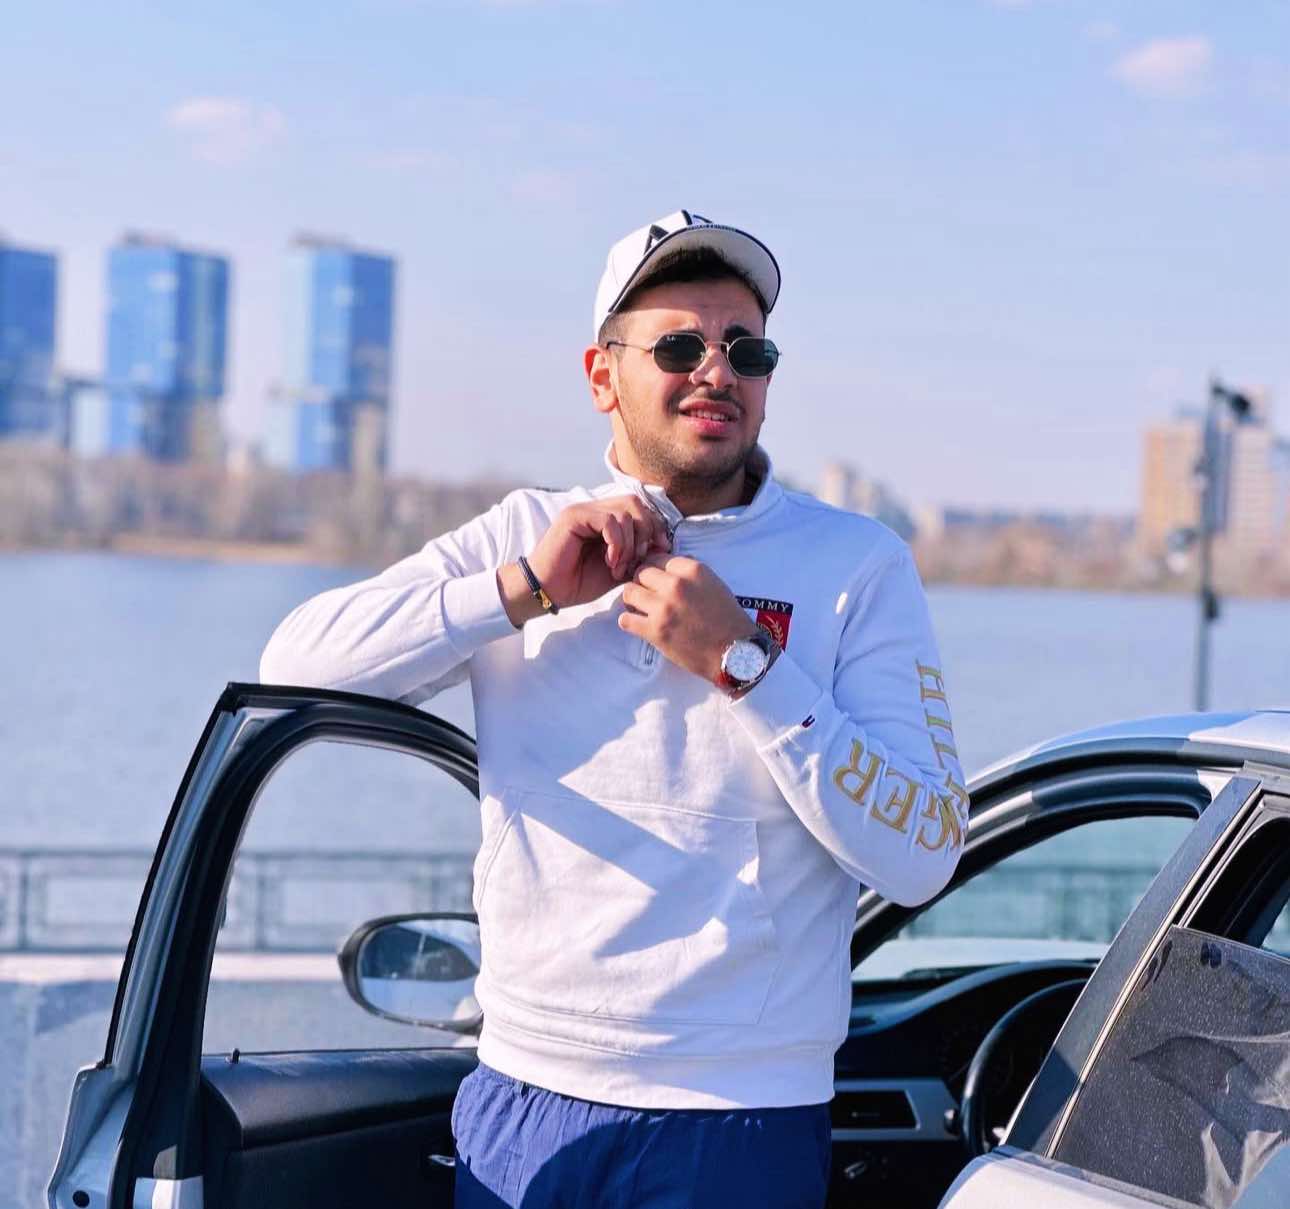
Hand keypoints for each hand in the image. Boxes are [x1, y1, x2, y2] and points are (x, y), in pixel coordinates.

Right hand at [499, 496, 671, 625]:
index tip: (661, 549)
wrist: (548, 591)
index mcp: (605, 519)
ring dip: (630, 542)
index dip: (655, 526)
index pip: (639, 507)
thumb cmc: (578, 582)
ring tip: (619, 566)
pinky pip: (608, 520)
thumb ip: (637, 555)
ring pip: (624, 511)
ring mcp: (584, 511)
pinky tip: (611, 561)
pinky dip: (617, 542)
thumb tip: (663, 546)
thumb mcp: (618, 569)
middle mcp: (595, 510)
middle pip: (635, 502)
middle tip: (640, 557)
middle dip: (646, 530)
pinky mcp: (574, 517)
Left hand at [619, 555, 758, 686]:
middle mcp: (676, 585)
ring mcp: (663, 608)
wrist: (734, 651)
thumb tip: (669, 565)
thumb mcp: (714, 583)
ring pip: (628, 592)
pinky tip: (639, 624)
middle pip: (640, 572)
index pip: (657, 558)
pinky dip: (630, 621)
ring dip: (632, 600)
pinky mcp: (655, 631)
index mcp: (692, 570)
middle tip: (647, 594)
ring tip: (641, 608)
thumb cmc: (727, 618)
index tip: (654, 578)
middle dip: (641, 582)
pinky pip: (626, 619)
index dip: (654, 568)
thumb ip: (690, 573)